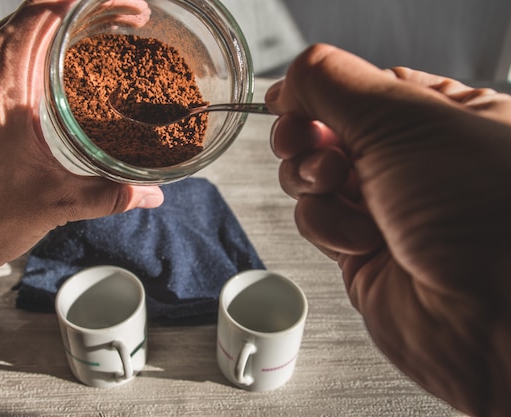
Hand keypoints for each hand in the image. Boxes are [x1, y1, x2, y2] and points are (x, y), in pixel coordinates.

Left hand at [0, 0, 161, 314]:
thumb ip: (106, 195)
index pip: (49, 7)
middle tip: (126, 26)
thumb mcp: (50, 204)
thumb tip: (150, 194)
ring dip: (59, 31)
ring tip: (100, 45)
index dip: (95, 0)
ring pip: (16, 31)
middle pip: (36, 11)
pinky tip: (59, 78)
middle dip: (86, 12)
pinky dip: (35, 52)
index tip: (132, 10)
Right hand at [266, 44, 510, 415]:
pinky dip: (325, 224)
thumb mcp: (404, 119)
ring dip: (312, 180)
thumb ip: (336, 84)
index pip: (360, 90)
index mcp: (440, 118)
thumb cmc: (483, 213)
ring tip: (334, 184)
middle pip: (327, 134)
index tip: (288, 99)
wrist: (495, 318)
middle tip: (302, 140)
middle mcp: (412, 164)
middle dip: (306, 136)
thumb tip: (292, 76)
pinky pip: (316, 222)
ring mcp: (385, 210)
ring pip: (313, 179)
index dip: (317, 93)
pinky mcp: (362, 253)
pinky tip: (357, 237)